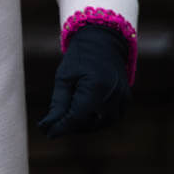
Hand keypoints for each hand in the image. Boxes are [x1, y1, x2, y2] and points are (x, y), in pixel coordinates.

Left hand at [38, 23, 129, 138]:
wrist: (104, 41)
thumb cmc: (80, 56)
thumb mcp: (64, 77)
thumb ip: (58, 104)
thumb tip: (48, 126)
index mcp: (96, 89)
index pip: (76, 118)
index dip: (61, 127)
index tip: (47, 132)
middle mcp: (113, 97)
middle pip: (88, 125)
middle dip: (71, 126)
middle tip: (55, 123)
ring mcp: (122, 100)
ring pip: (100, 125)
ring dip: (84, 125)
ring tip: (68, 116)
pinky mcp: (126, 100)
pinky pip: (110, 119)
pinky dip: (96, 119)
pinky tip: (84, 111)